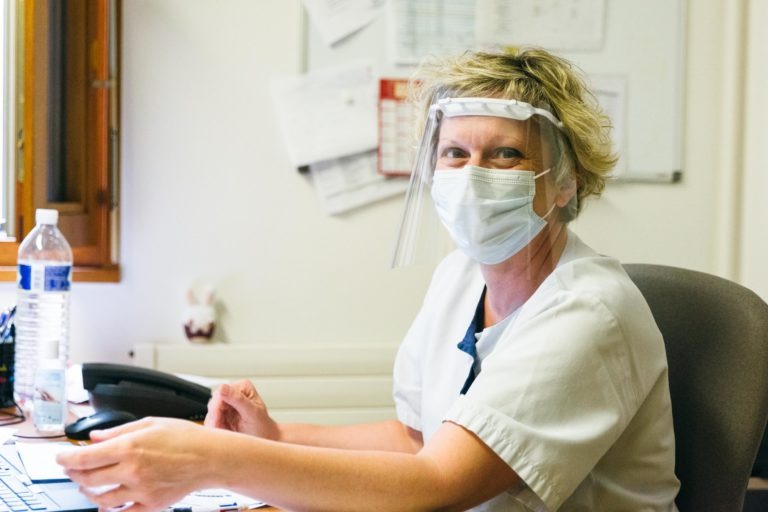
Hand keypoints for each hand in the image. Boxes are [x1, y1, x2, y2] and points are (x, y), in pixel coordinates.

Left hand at [57, 417, 213, 511]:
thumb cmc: (186, 437)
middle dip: (73, 474)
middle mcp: (131, 471)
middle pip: (87, 479)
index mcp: (129, 448)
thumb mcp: (151, 423)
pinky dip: (110, 510)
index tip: (61, 457)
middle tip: (72, 469)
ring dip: (88, 493)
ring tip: (87, 487)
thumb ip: (119, 431)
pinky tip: (107, 505)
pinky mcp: (151, 504)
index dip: (66, 458)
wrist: (211, 457)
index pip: (84, 458)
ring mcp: (140, 490)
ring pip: (101, 499)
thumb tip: (96, 437)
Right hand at [204, 380, 279, 439]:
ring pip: (211, 413)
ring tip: (224, 432)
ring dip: (214, 424)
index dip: (217, 406)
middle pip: (214, 402)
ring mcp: (226, 405)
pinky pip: (211, 421)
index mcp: (242, 387)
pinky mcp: (222, 416)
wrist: (265, 439)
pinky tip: (223, 433)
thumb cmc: (263, 426)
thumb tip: (223, 388)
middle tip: (219, 429)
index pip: (222, 392)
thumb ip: (238, 399)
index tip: (217, 419)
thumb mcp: (253, 413)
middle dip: (215, 417)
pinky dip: (214, 428)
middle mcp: (233, 393)